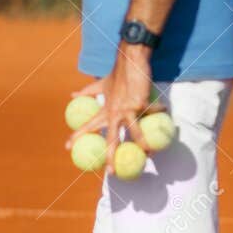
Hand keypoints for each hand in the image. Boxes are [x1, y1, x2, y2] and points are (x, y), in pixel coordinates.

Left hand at [67, 47, 154, 170]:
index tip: (67, 147)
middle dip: (109, 156)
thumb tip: (72, 95)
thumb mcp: (101, 84)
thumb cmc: (118, 74)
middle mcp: (114, 112)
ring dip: (143, 145)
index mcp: (105, 109)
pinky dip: (159, 112)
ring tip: (149, 155)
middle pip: (111, 138)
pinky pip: (152, 113)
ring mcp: (128, 109)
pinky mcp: (141, 103)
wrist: (130, 60)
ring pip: (135, 132)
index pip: (88, 125)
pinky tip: (165, 112)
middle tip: (110, 172)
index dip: (77, 136)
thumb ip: (87, 92)